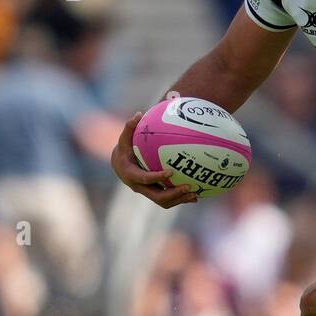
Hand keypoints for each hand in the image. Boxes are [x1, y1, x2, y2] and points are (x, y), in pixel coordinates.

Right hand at [110, 93, 197, 207]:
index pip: (145, 178)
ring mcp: (147, 192)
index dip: (157, 177)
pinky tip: (196, 196)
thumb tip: (138, 114)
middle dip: (173, 193)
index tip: (171, 171)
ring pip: (164, 201)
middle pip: (157, 196)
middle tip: (189, 186)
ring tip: (195, 194)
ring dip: (180, 199)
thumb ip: (130, 127)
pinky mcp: (154, 194)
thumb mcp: (124, 138)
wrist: (119, 165)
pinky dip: (181, 199)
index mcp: (131, 174)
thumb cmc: (124, 149)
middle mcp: (139, 187)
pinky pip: (168, 200)